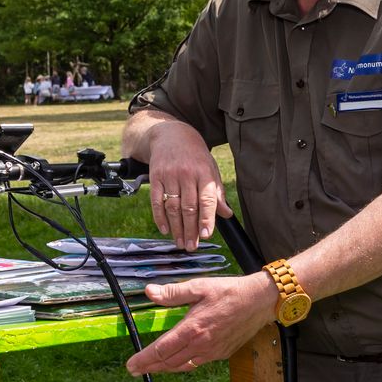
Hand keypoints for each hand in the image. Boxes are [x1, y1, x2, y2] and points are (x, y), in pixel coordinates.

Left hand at [125, 274, 277, 374]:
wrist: (259, 301)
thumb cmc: (230, 292)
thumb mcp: (199, 287)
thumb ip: (172, 293)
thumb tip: (149, 292)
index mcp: (192, 328)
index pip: (161, 349)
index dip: (144, 359)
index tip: (131, 365)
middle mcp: (201, 344)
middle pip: (169, 362)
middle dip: (149, 367)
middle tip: (135, 369)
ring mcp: (212, 352)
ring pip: (182, 366)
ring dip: (164, 368)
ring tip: (151, 368)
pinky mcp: (221, 354)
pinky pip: (196, 364)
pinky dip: (182, 366)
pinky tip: (177, 362)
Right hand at [145, 123, 230, 250]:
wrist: (171, 135)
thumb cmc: (195, 155)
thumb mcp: (210, 169)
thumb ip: (217, 193)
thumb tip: (226, 214)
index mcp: (204, 173)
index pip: (206, 199)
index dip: (207, 218)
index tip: (206, 234)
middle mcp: (187, 174)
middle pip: (189, 207)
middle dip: (190, 230)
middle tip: (191, 246)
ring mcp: (169, 176)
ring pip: (173, 207)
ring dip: (176, 228)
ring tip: (180, 242)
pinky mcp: (155, 177)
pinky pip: (157, 201)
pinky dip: (160, 217)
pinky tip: (165, 229)